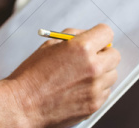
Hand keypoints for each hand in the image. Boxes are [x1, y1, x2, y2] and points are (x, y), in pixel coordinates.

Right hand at [2, 24, 119, 127]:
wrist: (24, 105)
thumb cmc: (32, 75)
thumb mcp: (49, 45)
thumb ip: (72, 37)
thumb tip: (87, 35)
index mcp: (81, 48)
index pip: (107, 33)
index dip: (99, 35)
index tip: (96, 39)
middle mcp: (93, 68)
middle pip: (114, 55)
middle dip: (103, 54)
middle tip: (90, 57)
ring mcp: (96, 88)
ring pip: (112, 75)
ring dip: (101, 73)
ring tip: (80, 76)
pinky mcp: (95, 105)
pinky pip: (105, 92)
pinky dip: (96, 89)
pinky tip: (78, 89)